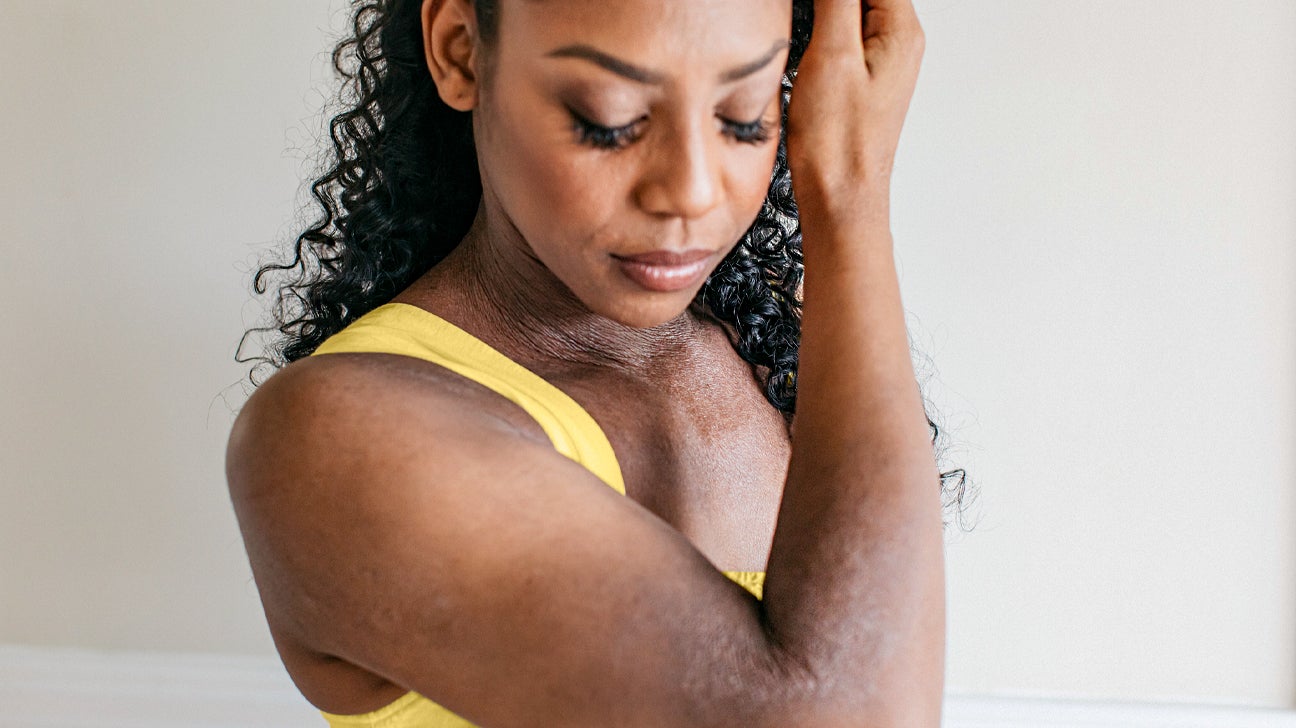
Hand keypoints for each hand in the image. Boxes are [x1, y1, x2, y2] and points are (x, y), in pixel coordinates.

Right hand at [786, 0, 925, 222]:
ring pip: (852, 9)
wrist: (839, 198)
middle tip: (807, 26)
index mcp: (901, 30)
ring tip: (805, 38)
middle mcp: (898, 42)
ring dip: (823, 10)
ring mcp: (880, 61)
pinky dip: (821, 28)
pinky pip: (843, 34)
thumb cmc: (838, 142)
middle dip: (827, 2)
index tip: (812, 7)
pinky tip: (804, 42)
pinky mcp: (859, 78)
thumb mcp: (832, 56)